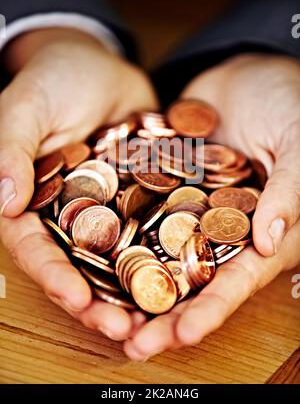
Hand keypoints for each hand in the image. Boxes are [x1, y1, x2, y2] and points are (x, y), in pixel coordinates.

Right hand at [0, 27, 157, 338]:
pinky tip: (185, 272)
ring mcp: (104, 208)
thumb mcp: (26, 105)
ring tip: (157, 316)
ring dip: (134, 288)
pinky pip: (150, 227)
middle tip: (124, 328)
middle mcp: (66, 213)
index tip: (75, 299)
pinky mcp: (137, 197)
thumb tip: (4, 202)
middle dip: (96, 299)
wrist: (97, 63)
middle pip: (78, 264)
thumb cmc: (52, 78)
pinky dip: (164, 251)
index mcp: (30, 199)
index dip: (52, 275)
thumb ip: (12, 148)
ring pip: (116, 256)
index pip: (34, 246)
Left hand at [124, 53, 299, 359]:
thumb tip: (270, 242)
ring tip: (103, 309)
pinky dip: (121, 230)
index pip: (238, 278)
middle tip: (133, 342)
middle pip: (194, 278)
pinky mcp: (166, 186)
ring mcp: (192, 207)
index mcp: (264, 228)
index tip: (182, 334)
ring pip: (161, 251)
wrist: (249, 70)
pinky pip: (142, 210)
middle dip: (165, 312)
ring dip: (135, 282)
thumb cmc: (290, 103)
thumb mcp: (298, 141)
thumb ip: (290, 190)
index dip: (212, 309)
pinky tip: (92, 250)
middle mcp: (225, 227)